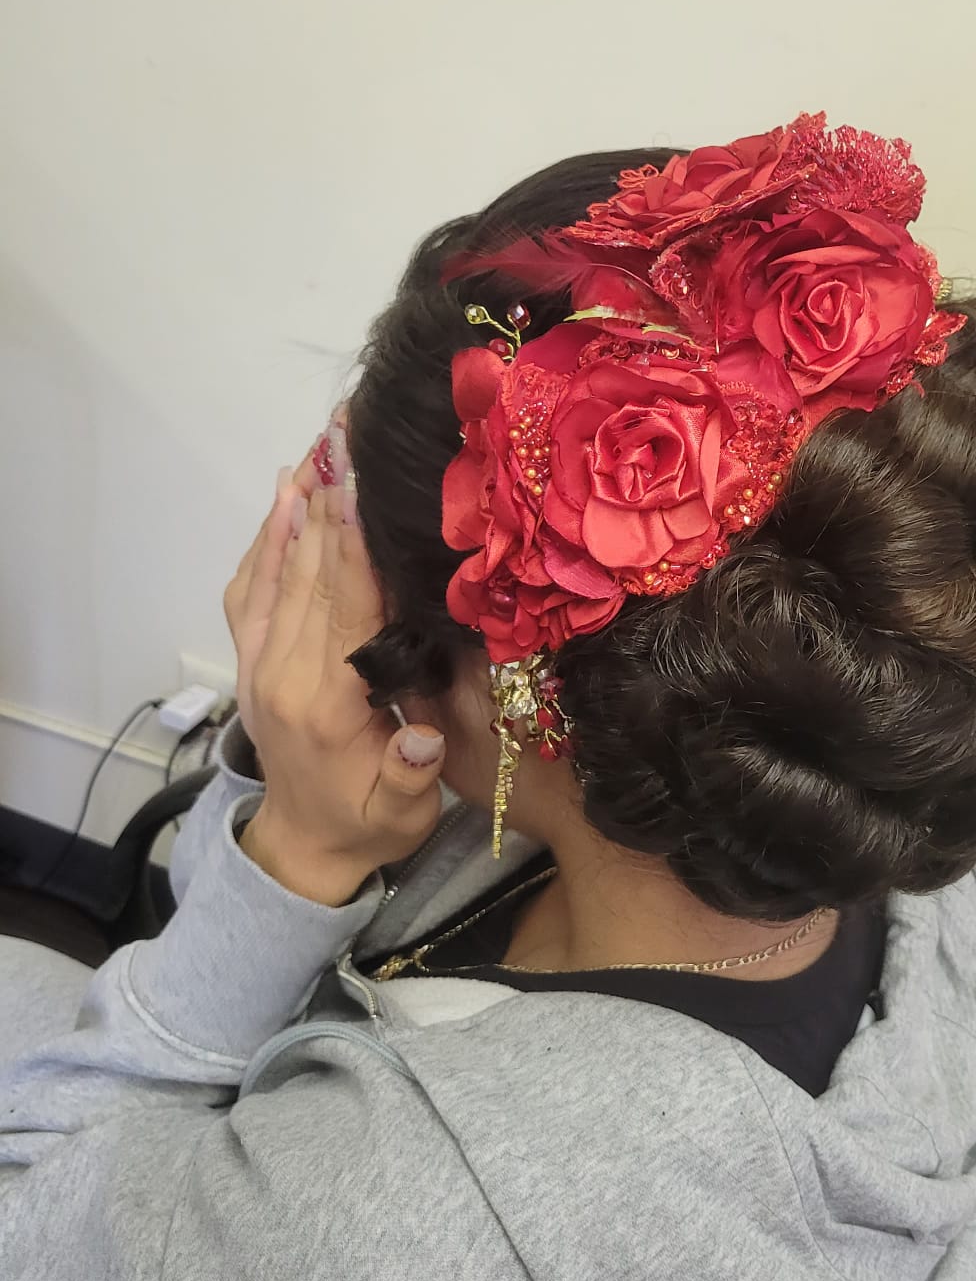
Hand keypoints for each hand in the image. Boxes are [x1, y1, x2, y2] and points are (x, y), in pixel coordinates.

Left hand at [236, 478, 446, 904]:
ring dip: (299, 503)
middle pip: (309, 571)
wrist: (304, 848)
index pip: (344, 606)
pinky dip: (267, 536)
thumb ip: (407, 776)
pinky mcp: (251, 658)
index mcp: (326, 705)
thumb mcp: (401, 815)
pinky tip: (286, 493)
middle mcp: (282, 673)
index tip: (361, 478)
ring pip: (278, 569)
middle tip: (346, 431)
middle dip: (329, 498)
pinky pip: (252, 586)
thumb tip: (419, 738)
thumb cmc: (368, 824)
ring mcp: (259, 662)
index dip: (353, 541)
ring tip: (320, 442)